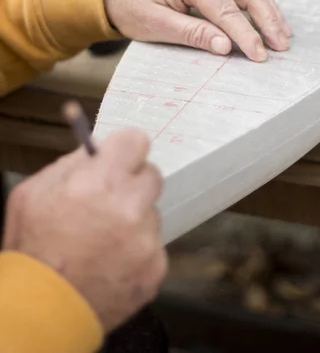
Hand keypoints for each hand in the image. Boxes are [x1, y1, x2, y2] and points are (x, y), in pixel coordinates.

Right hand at [2, 130, 166, 332]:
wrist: (41, 311)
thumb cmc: (32, 249)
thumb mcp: (34, 192)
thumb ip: (71, 164)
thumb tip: (98, 149)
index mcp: (100, 181)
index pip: (137, 141)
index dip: (125, 149)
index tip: (120, 157)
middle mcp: (130, 207)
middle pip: (152, 175)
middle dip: (132, 183)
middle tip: (110, 200)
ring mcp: (146, 239)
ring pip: (151, 213)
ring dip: (134, 220)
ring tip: (103, 240)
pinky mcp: (155, 267)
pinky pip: (153, 246)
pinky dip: (137, 251)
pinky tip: (111, 262)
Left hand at [104, 0, 291, 61]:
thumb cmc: (133, 7)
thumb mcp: (157, 25)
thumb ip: (193, 33)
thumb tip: (226, 46)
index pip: (226, 10)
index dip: (246, 35)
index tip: (260, 56)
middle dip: (268, 20)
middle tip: (282, 46)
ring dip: (269, 10)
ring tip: (284, 35)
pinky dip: (260, 3)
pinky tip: (270, 18)